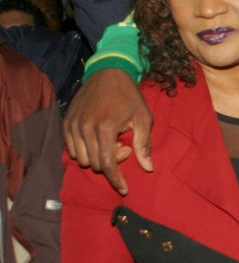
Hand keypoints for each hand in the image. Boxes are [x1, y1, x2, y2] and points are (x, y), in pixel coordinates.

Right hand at [63, 68, 153, 194]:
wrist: (108, 73)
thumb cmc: (129, 96)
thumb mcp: (143, 118)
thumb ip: (143, 145)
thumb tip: (148, 168)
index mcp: (104, 127)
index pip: (106, 164)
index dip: (116, 179)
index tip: (124, 189)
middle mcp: (84, 127)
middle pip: (94, 163)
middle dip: (111, 163)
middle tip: (124, 147)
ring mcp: (72, 125)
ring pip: (81, 158)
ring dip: (97, 157)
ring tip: (111, 142)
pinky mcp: (66, 123)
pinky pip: (71, 149)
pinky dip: (85, 151)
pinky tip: (99, 139)